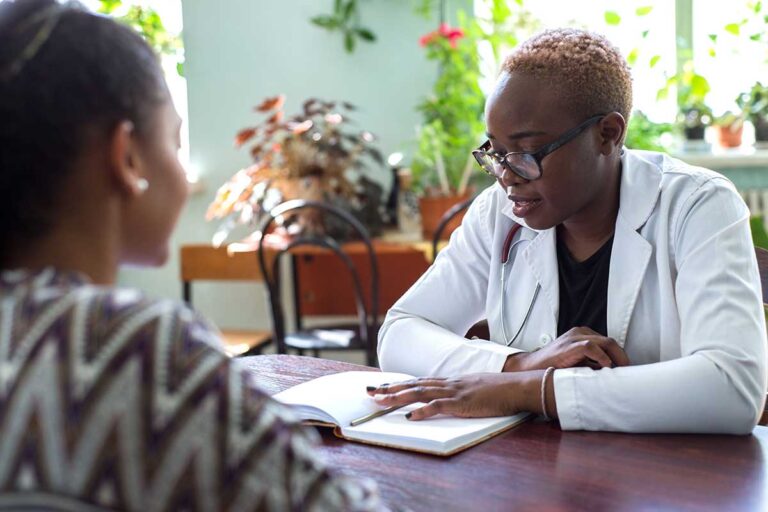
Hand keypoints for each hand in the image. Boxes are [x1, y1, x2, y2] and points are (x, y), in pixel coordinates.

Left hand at [365, 373, 538, 420]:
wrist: (517, 386)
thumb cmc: (500, 389)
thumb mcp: (476, 387)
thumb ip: (461, 390)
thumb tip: (452, 395)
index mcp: (451, 381)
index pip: (420, 381)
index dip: (400, 384)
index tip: (383, 387)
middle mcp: (449, 383)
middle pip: (414, 384)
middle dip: (390, 389)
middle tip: (370, 392)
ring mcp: (454, 392)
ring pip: (420, 393)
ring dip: (398, 397)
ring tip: (380, 401)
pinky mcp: (463, 403)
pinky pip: (439, 407)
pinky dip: (423, 411)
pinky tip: (410, 416)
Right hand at [503, 326, 629, 371]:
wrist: (529, 369)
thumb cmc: (552, 369)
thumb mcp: (577, 365)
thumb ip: (593, 365)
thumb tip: (613, 375)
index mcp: (582, 336)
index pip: (609, 344)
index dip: (620, 357)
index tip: (627, 371)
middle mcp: (580, 333)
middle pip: (611, 342)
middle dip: (623, 358)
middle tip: (628, 374)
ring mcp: (574, 337)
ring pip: (606, 342)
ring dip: (617, 358)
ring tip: (621, 372)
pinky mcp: (569, 345)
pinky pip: (591, 346)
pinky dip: (601, 357)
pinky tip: (606, 367)